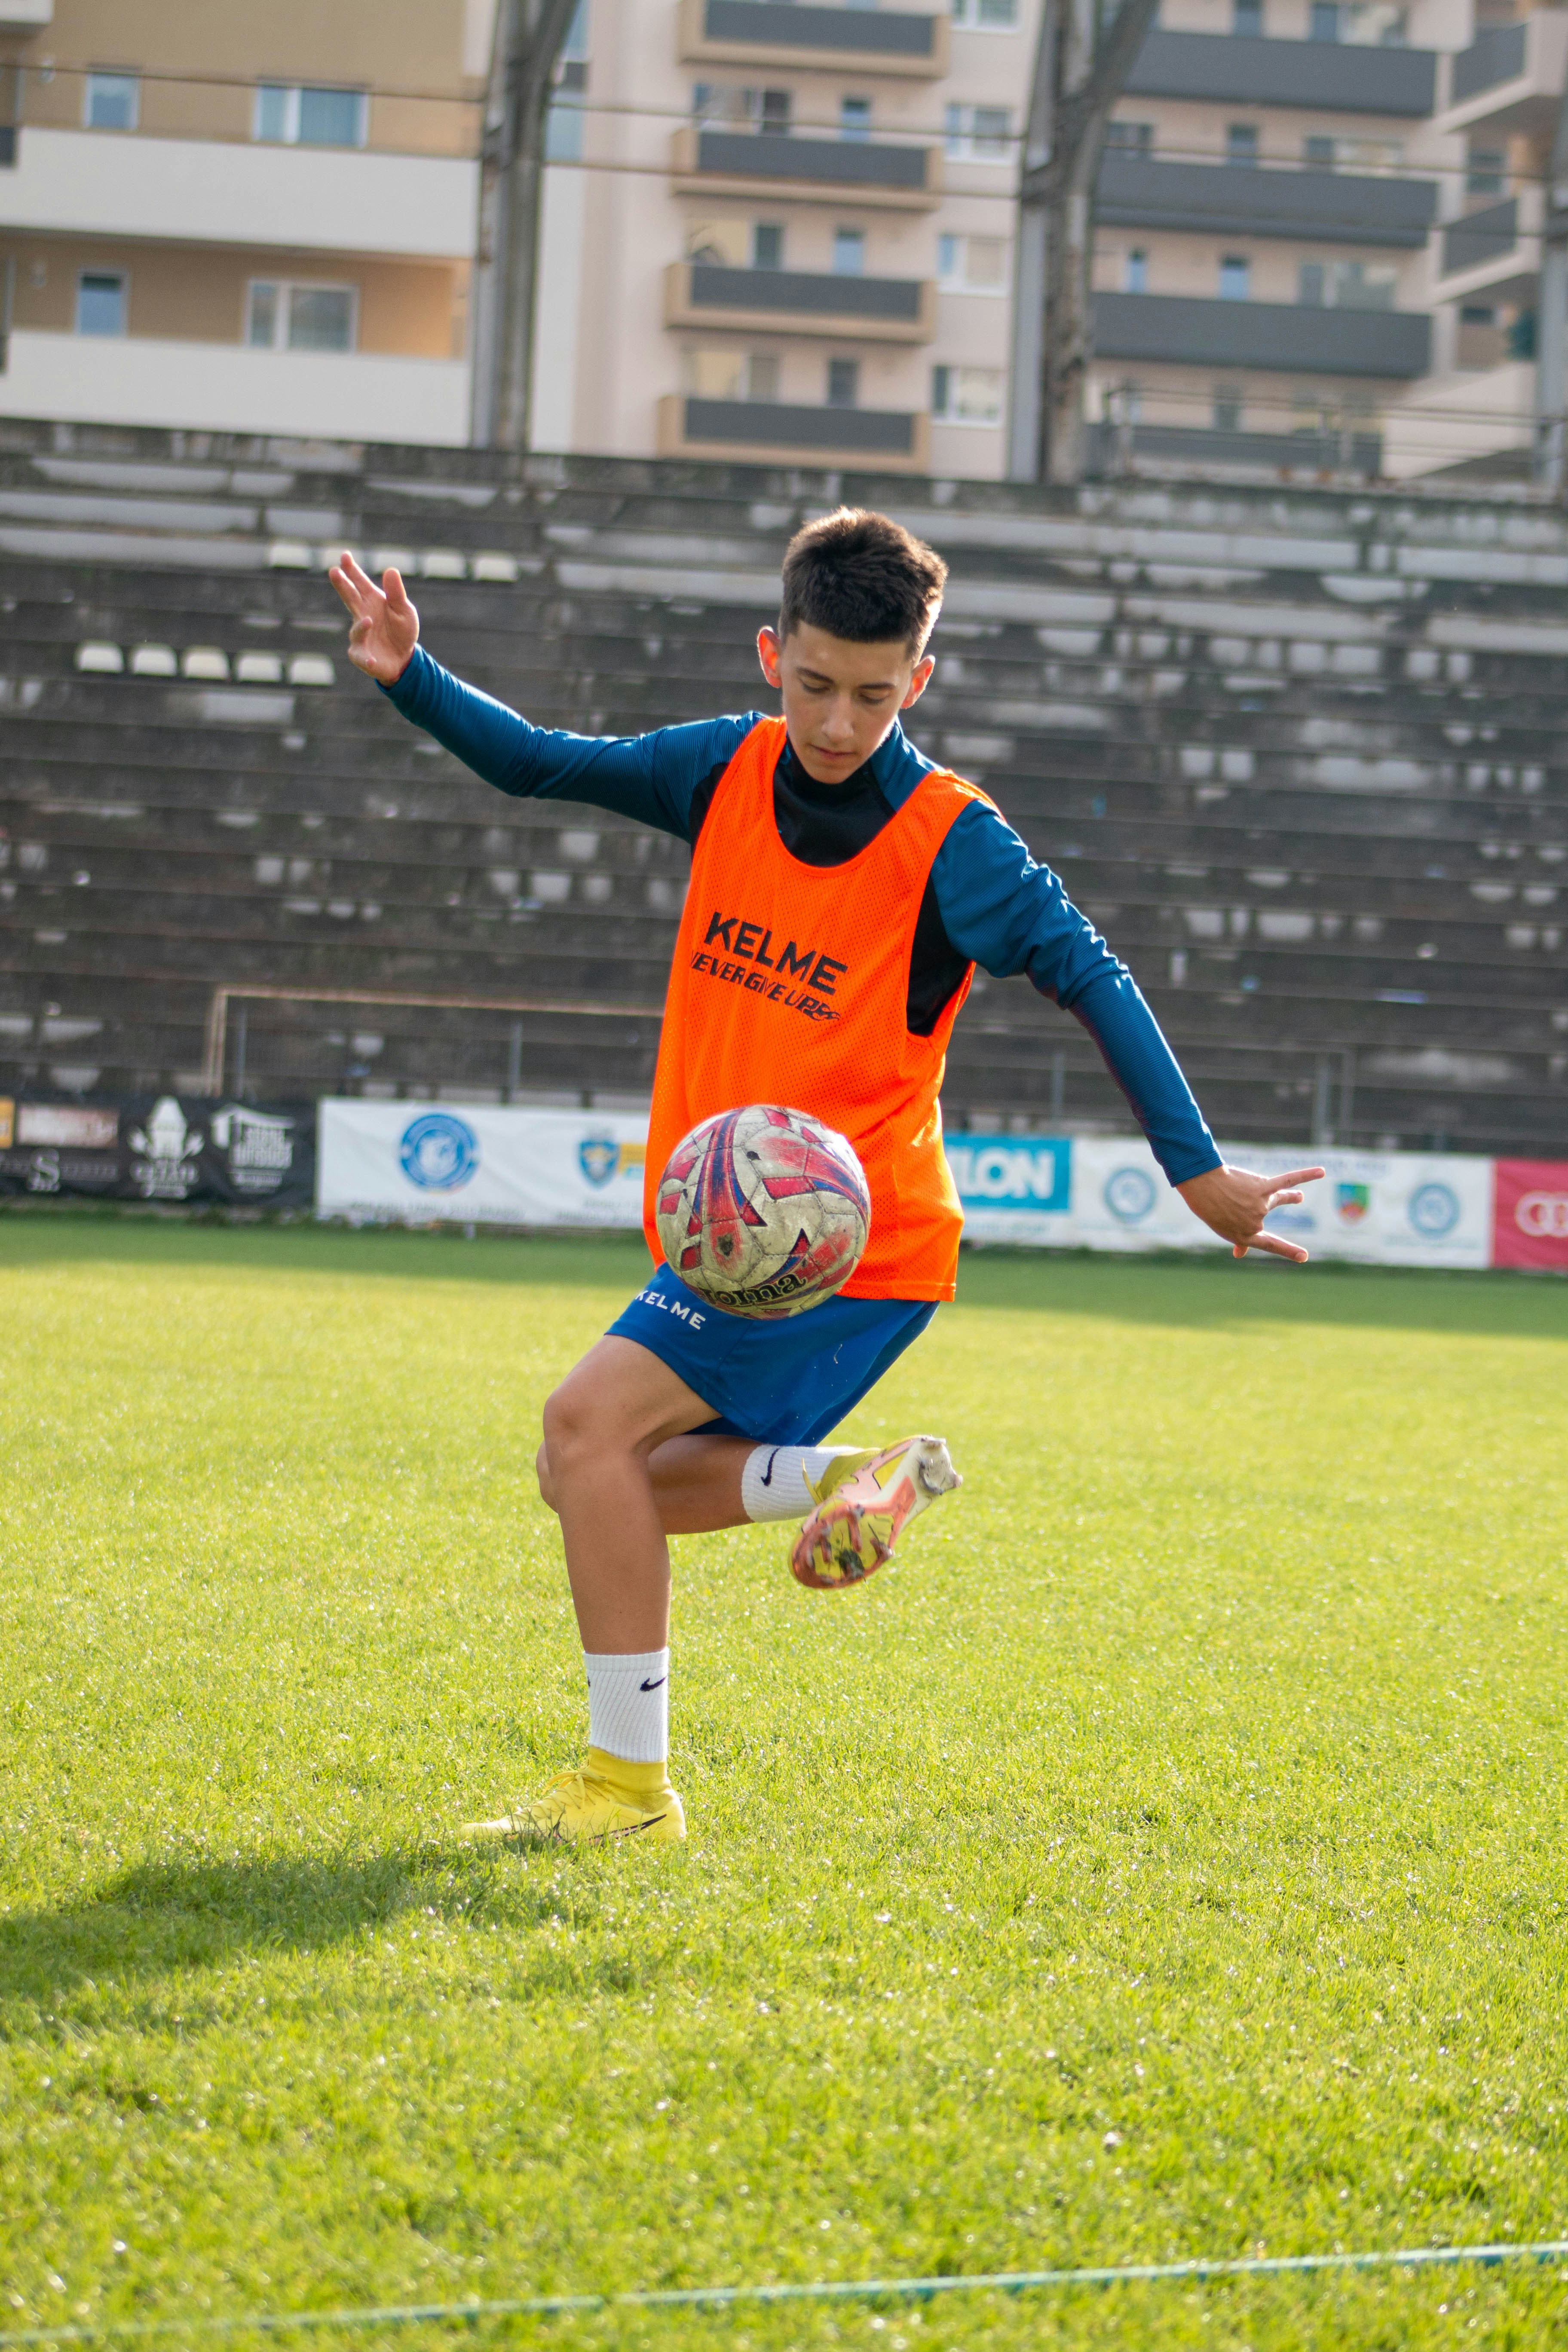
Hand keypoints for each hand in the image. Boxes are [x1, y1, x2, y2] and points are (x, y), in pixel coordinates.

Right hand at [329, 549, 419, 682]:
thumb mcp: (404, 610)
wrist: (404, 658)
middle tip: (334, 571)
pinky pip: (361, 656)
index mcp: (372, 601)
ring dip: (362, 626)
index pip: (360, 583)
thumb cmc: (402, 630)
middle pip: (350, 598)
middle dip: (342, 585)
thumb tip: (391, 570)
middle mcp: (362, 615)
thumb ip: (396, 593)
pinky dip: (366, 658)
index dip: (351, 570)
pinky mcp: (361, 656)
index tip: (345, 556)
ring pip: (357, 630)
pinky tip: (372, 660)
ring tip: (369, 621)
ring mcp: (360, 635)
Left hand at [1176, 1161, 1325, 1262]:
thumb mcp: (1223, 1228)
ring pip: (1280, 1197)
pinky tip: (1321, 1172)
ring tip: (1300, 1198)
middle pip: (1271, 1208)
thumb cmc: (1209, 1206)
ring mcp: (1260, 1206)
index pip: (1270, 1244)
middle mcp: (1255, 1222)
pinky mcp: (1262, 1187)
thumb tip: (1239, 1254)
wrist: (1201, 1186)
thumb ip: (1238, 1240)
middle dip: (1279, 1201)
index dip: (1287, 1251)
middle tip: (1298, 1199)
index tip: (1304, 1256)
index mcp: (1245, 1236)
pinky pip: (1287, 1181)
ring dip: (1290, 1197)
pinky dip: (1305, 1176)